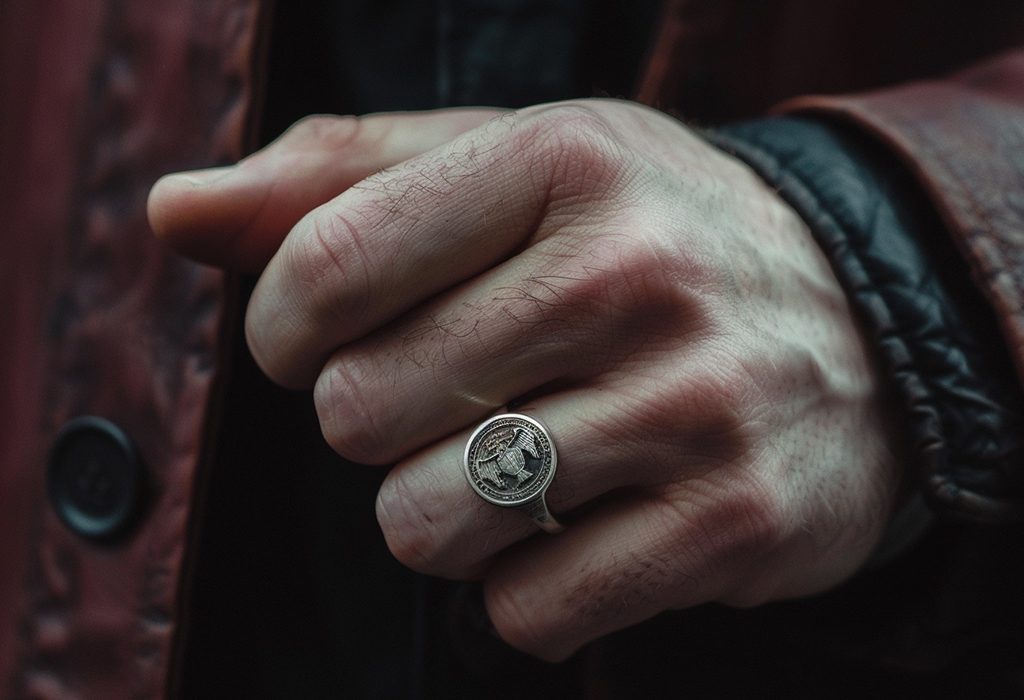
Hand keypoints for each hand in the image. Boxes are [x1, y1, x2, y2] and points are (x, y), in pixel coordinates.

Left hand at [149, 99, 901, 660]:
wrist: (862, 321)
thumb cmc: (645, 235)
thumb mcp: (510, 166)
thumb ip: (335, 180)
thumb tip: (174, 208)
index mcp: (562, 160)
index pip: (324, 266)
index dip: (285, 331)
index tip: (321, 344)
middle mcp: (633, 273)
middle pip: (363, 410)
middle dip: (377, 425)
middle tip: (452, 401)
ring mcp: (690, 404)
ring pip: (431, 523)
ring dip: (440, 513)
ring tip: (510, 467)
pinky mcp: (730, 523)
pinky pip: (526, 612)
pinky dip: (518, 589)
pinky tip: (574, 528)